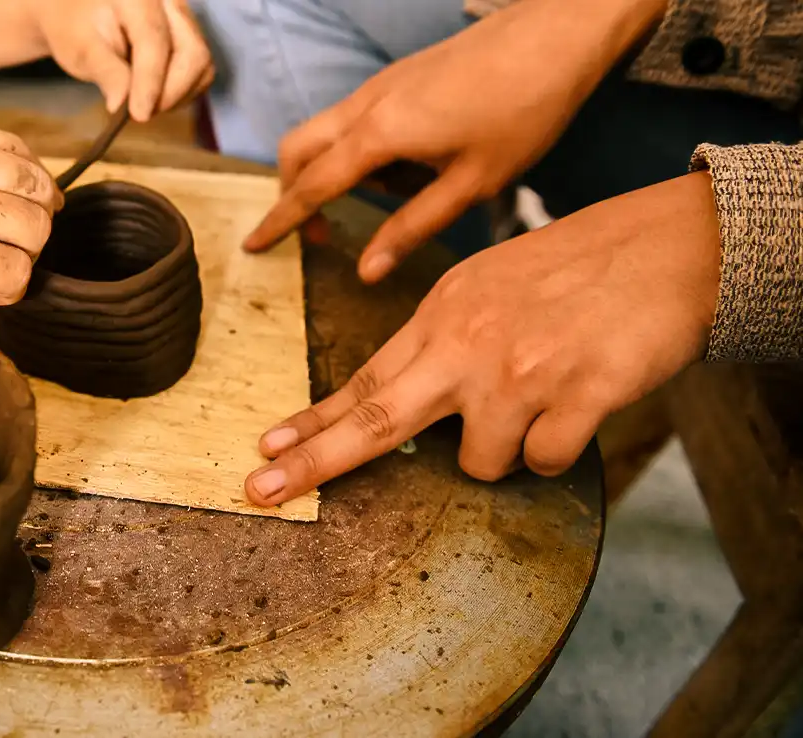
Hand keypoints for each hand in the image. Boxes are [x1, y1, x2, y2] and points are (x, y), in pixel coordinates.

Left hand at [30, 0, 212, 121]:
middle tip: (138, 114)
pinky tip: (152, 95)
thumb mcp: (80, 50)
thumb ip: (106, 72)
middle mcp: (170, 1)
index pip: (154, 40)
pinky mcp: (190, 36)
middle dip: (169, 93)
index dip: (150, 81)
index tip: (138, 114)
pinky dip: (180, 92)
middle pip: (192, 53)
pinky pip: (200, 72)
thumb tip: (122, 104)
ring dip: (176, 95)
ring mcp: (184, 17)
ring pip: (201, 65)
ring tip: (141, 104)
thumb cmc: (75, 29)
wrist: (77, 16)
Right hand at [243, 0, 666, 282]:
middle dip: (291, 194)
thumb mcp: (473, 183)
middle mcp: (366, 104)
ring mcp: (380, 85)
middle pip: (296, 150)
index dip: (280, 222)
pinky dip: (355, 150)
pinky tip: (407, 167)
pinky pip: (353, 118)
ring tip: (383, 201)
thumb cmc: (525, 109)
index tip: (253, 247)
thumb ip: (412, 227)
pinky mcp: (398, 76)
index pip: (310, 186)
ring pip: (322, 131)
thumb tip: (366, 271)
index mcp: (379, 133)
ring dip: (327, 171)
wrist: (559, 33)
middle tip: (315, 235)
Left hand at [244, 173, 721, 505]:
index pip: (365, 380)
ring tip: (546, 397)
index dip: (313, 421)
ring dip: (507, 450)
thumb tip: (402, 392)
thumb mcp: (486, 285)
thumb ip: (442, 338)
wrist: (666, 248)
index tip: (267, 446)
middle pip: (375, 419)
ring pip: (480, 461)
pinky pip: (544, 461)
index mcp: (443, 313)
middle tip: (260, 490)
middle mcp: (468, 343)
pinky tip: (580, 404)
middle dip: (312, 462)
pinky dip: (559, 448)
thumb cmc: (577, 269)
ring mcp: (518, 371)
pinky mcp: (575, 395)